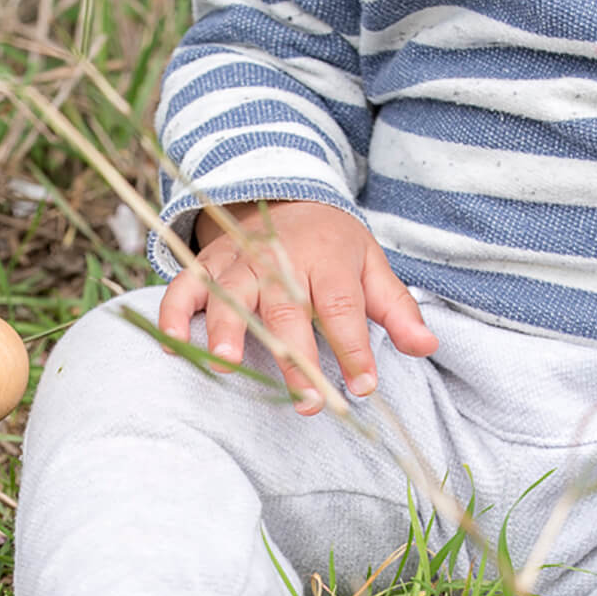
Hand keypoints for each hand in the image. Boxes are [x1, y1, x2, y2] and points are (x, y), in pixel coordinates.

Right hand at [158, 201, 437, 414]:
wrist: (286, 196)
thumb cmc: (331, 247)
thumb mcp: (371, 266)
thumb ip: (396, 309)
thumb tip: (426, 346)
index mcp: (327, 257)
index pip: (341, 305)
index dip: (352, 347)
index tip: (361, 386)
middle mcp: (279, 257)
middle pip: (285, 309)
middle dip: (294, 356)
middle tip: (305, 400)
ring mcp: (237, 261)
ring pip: (229, 296)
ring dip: (225, 330)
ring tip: (227, 364)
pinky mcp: (205, 265)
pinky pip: (182, 288)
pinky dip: (171, 314)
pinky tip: (170, 346)